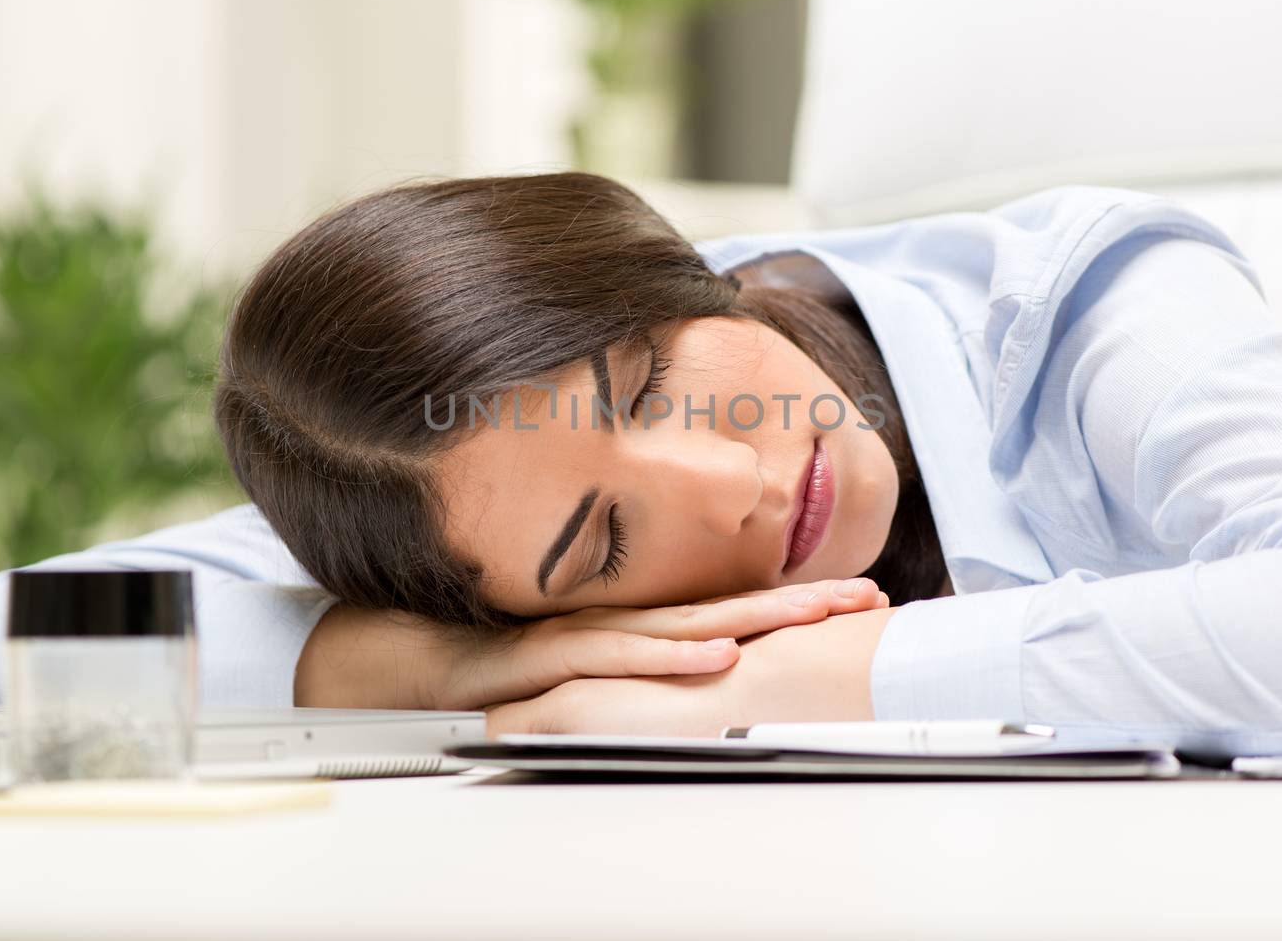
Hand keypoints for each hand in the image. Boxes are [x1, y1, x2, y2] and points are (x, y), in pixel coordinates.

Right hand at [481, 604, 898, 737]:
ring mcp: (592, 636)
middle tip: (861, 598)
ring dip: (754, 620)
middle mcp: (624, 623)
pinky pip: (622, 657)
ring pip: (686, 624)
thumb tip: (708, 683)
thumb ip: (643, 677)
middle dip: (798, 603)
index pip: (730, 611)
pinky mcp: (554, 656)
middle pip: (726, 609)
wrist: (421, 666)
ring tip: (813, 617)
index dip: (793, 603)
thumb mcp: (591, 679)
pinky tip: (717, 656)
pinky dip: (673, 657)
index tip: (855, 599)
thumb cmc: (504, 670)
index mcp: (639, 627)